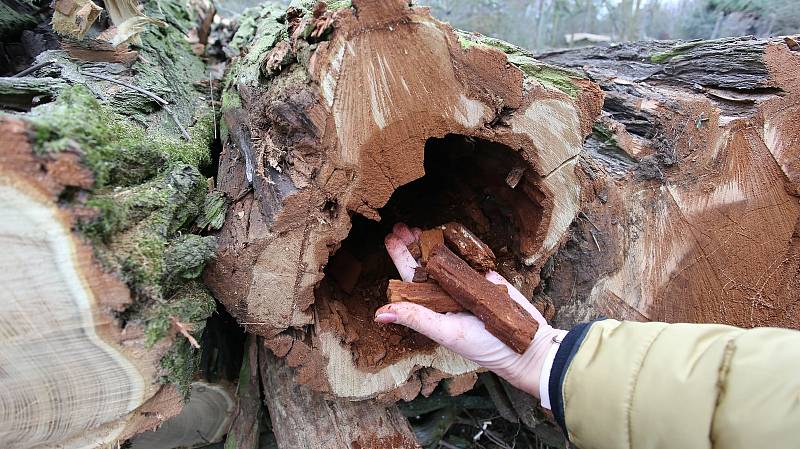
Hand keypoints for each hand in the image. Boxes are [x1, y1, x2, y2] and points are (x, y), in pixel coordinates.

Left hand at [374, 223, 565, 398]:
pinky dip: (460, 245)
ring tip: (419, 226)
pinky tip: (449, 233)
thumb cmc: (485, 346)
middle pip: (425, 264)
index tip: (390, 238)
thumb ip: (415, 319)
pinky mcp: (486, 277)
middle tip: (401, 225)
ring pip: (446, 258)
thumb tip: (378, 314)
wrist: (526, 345)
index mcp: (433, 306)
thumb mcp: (446, 332)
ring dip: (433, 242)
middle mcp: (446, 294)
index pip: (411, 278)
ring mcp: (466, 284)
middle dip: (413, 244)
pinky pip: (469, 258)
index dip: (400, 257)